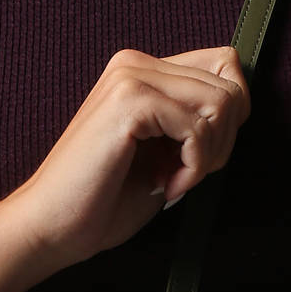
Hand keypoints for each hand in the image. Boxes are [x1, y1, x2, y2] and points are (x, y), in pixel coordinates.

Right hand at [3, 43, 251, 278]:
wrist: (52, 227)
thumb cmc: (102, 201)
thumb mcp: (163, 154)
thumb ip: (193, 124)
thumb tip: (238, 108)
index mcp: (141, 72)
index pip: (224, 66)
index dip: (229, 118)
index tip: (199, 157)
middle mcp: (134, 64)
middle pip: (230, 82)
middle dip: (223, 141)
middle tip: (187, 174)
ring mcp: (130, 77)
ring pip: (222, 102)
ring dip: (209, 155)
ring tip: (173, 180)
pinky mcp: (129, 102)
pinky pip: (198, 126)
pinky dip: (193, 166)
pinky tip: (165, 185)